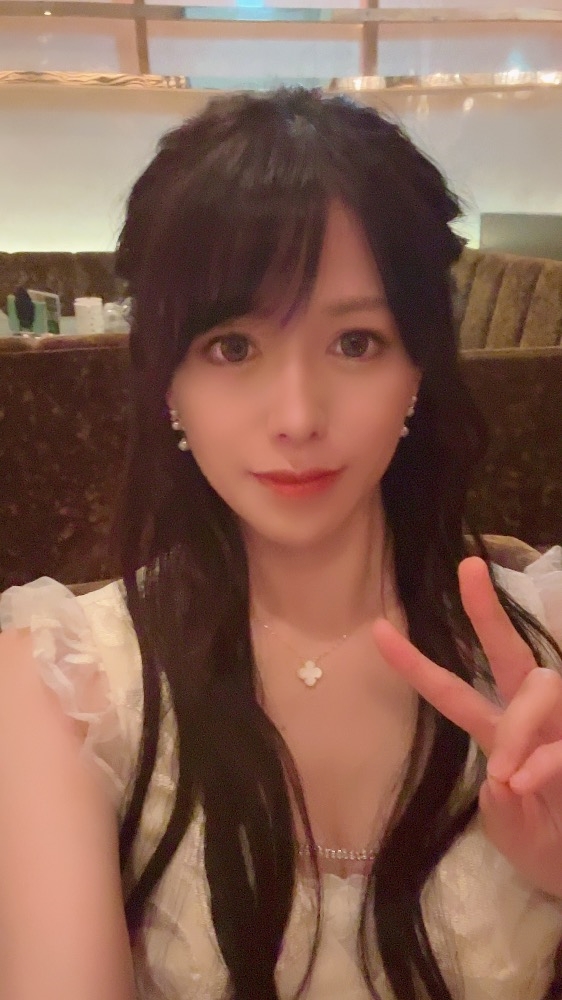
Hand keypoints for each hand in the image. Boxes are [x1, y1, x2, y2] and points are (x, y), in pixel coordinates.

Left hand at [372, 557, 561, 897]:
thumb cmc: (544, 842)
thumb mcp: (508, 828)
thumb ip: (501, 804)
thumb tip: (504, 774)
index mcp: (497, 732)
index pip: (451, 690)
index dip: (414, 663)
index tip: (378, 628)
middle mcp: (531, 720)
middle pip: (509, 653)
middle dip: (487, 609)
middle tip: (468, 567)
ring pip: (542, 688)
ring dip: (521, 727)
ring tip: (508, 776)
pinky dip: (544, 760)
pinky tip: (524, 782)